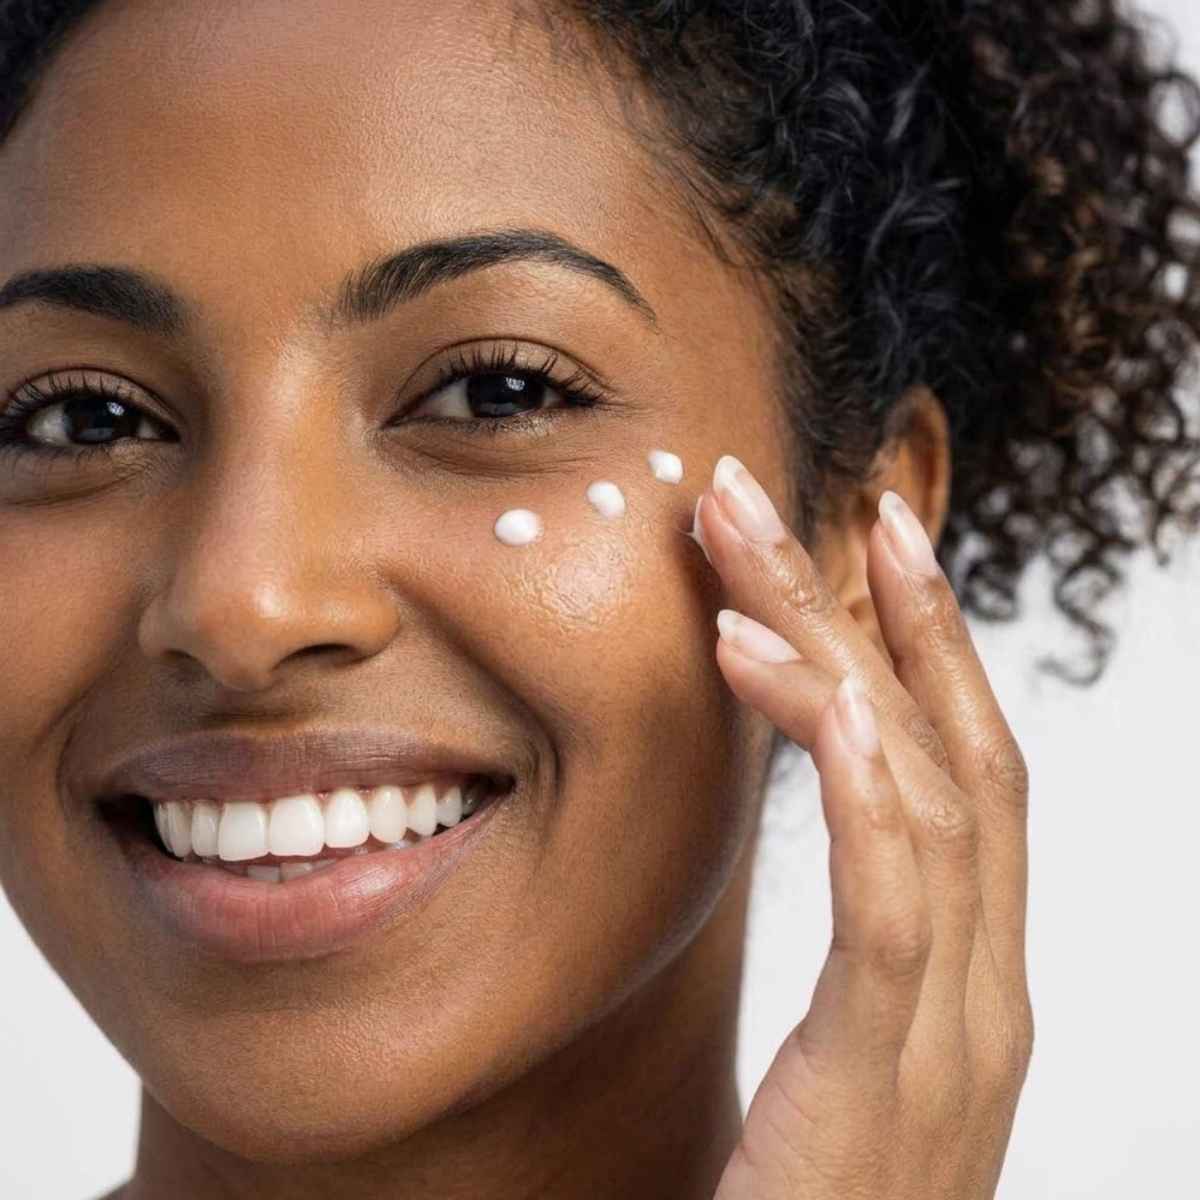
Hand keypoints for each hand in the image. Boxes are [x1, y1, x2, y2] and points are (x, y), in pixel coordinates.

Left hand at [696, 456, 1032, 1199]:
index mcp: (969, 980)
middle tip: (810, 490)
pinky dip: (848, 767)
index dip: (930, 647)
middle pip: (951, 746)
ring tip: (754, 543)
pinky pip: (891, 889)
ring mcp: (957, 1032)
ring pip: (924, 786)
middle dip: (883, 607)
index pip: (967, 773)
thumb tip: (811, 849)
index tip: (873, 540)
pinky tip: (783, 674)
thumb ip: (856, 965)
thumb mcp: (840, 1065)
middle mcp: (986, 990)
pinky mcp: (894, 1075)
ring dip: (840, 645)